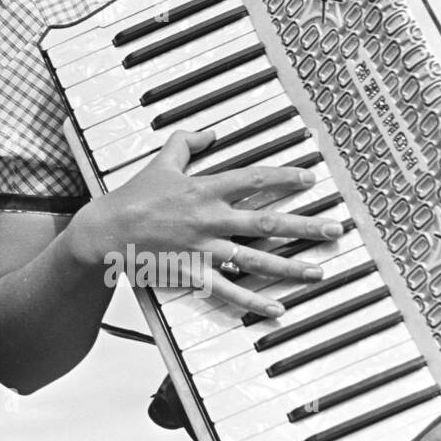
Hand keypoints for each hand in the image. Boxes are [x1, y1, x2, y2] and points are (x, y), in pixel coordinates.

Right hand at [73, 129, 345, 318]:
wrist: (106, 232)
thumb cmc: (132, 197)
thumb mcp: (160, 163)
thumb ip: (186, 143)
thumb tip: (211, 132)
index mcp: (204, 190)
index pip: (253, 180)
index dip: (284, 177)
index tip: (310, 179)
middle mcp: (210, 219)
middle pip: (267, 222)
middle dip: (305, 225)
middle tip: (335, 229)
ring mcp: (204, 248)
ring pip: (257, 259)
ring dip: (291, 266)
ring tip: (319, 270)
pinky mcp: (193, 273)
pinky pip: (229, 290)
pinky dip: (254, 301)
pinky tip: (278, 307)